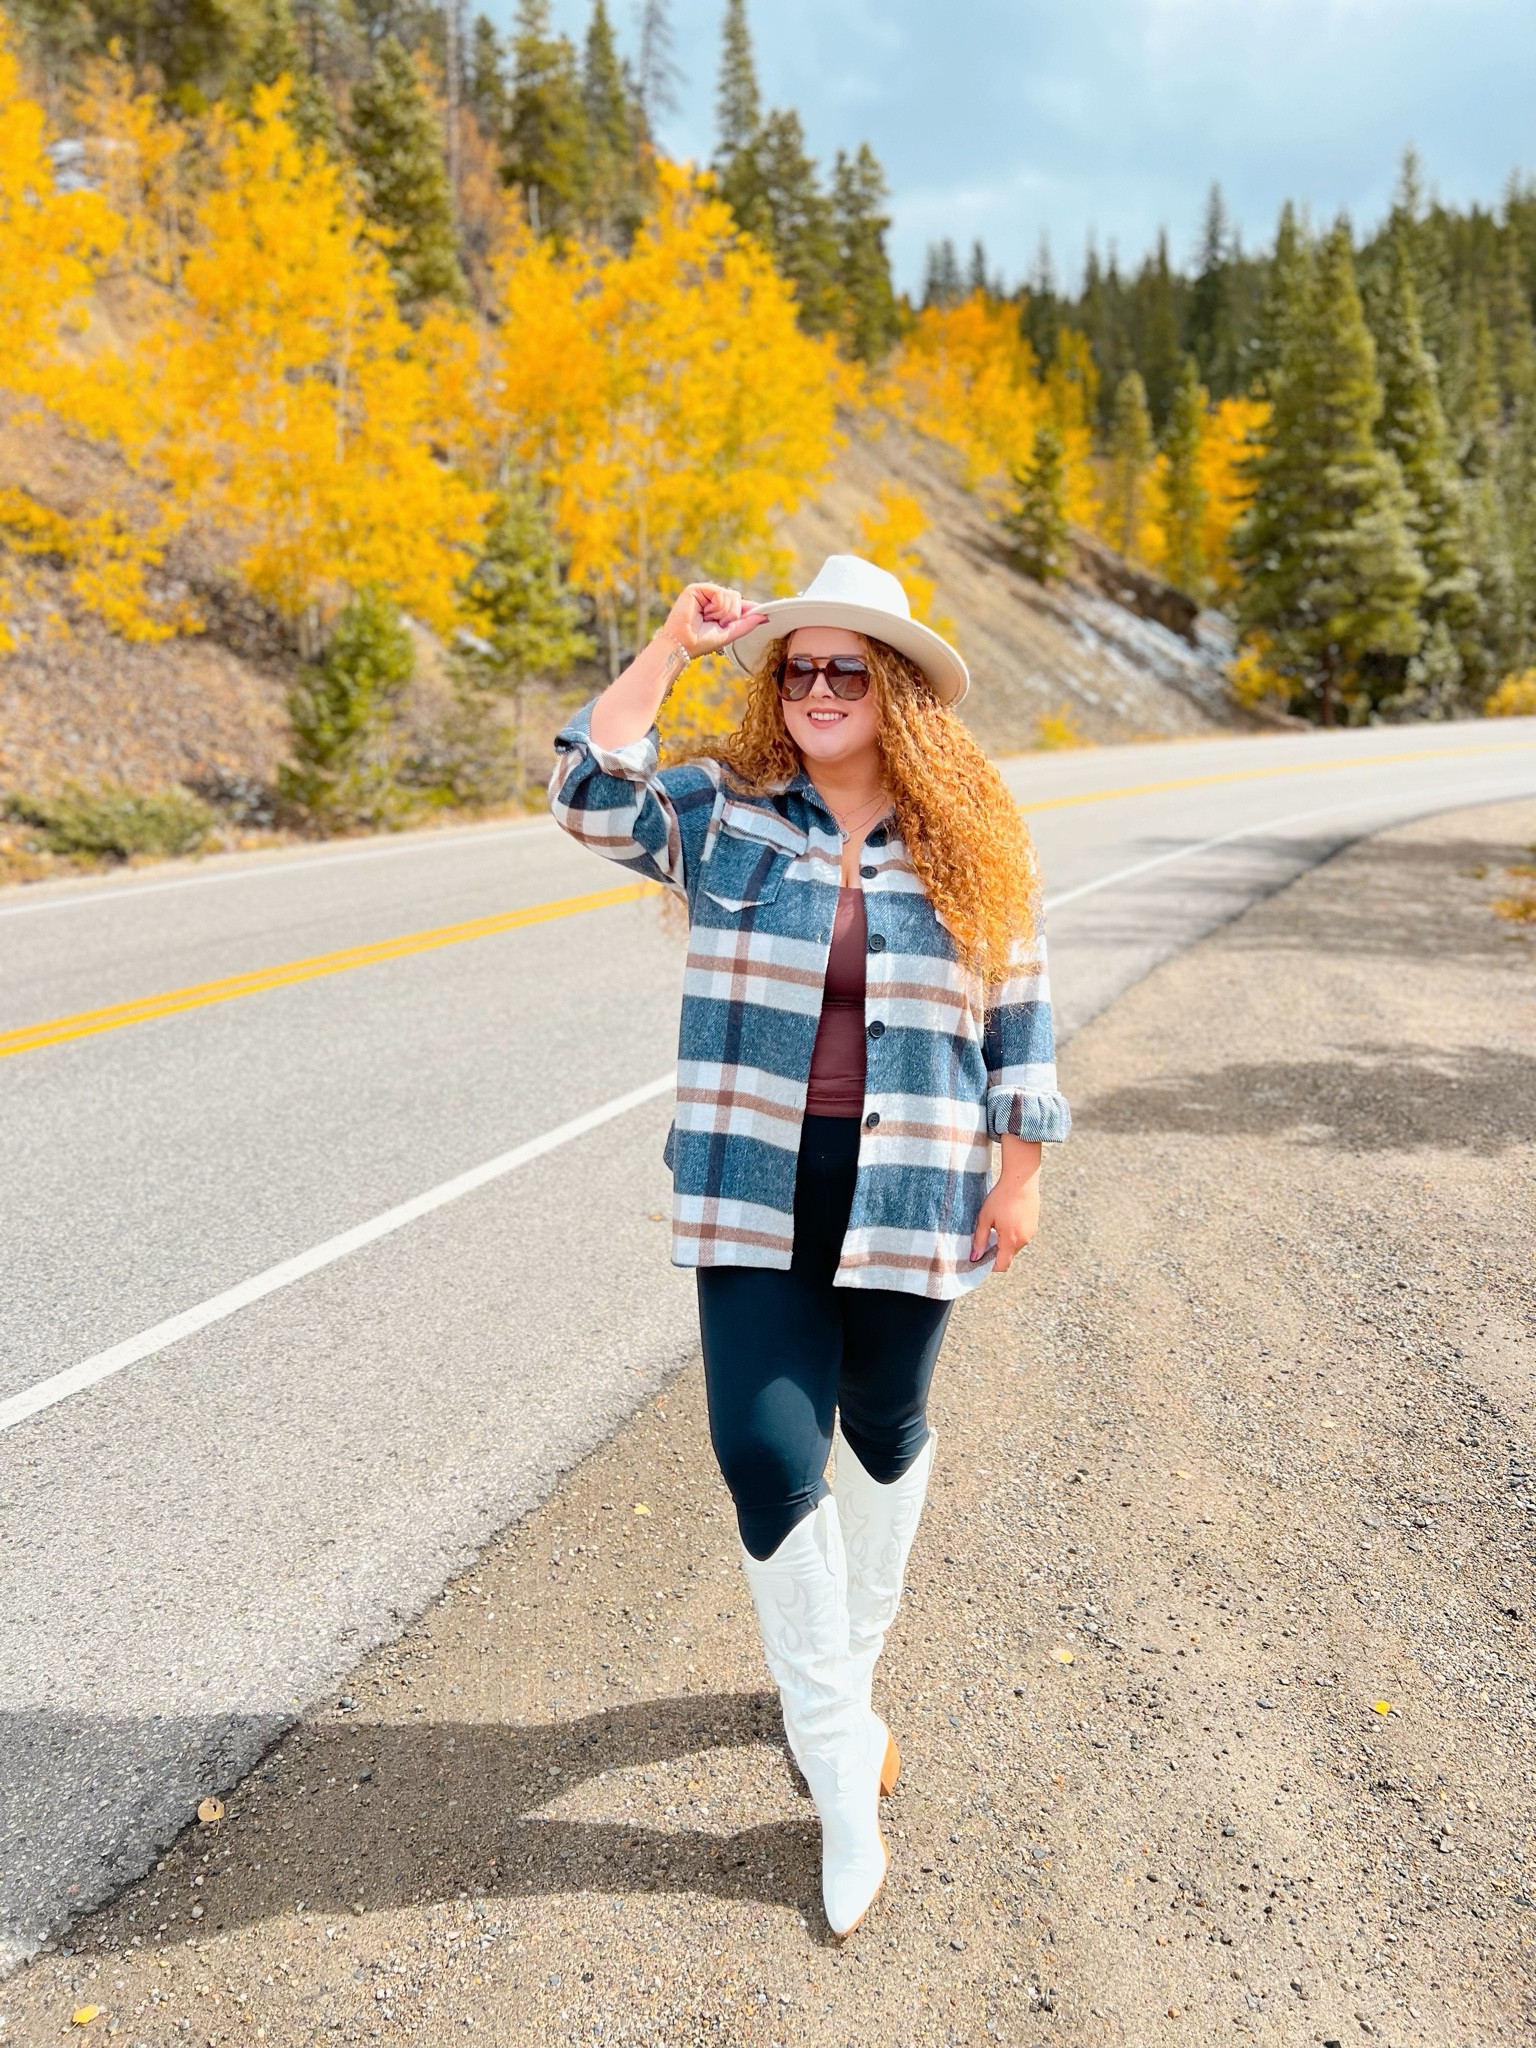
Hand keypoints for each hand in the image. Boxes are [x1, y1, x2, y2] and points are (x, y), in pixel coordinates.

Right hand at [661, 583, 768, 659]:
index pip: (739, 603)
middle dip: (733, 614)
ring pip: (730, 595)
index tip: (764, 613)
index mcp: (719, 608)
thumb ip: (747, 623)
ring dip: (724, 613)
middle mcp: (711, 599)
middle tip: (720, 624)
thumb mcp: (730, 633)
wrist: (684, 644)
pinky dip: (717, 607)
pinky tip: (706, 613)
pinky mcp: (696, 589)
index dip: (750, 608)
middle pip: (737, 597)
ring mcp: (704, 593)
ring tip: (710, 620)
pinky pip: (720, 592)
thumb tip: (765, 616)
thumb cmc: (702, 641)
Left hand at [970, 1137, 1041, 1272]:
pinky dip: (1012, 1234)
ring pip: (1015, 1246)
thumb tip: (974, 1257)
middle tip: (983, 1239)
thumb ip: (979, 1240)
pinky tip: (1006, 1219)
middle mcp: (1024, 1240)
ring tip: (995, 1226)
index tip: (979, 1258)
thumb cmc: (1000, 1197)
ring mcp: (1031, 1232)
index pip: (1002, 1265)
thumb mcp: (985, 1218)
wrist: (1021, 1179)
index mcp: (1011, 1240)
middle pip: (1008, 1256)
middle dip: (996, 1252)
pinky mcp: (1034, 1225)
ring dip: (1004, 1242)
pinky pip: (1021, 1236)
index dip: (990, 1266)